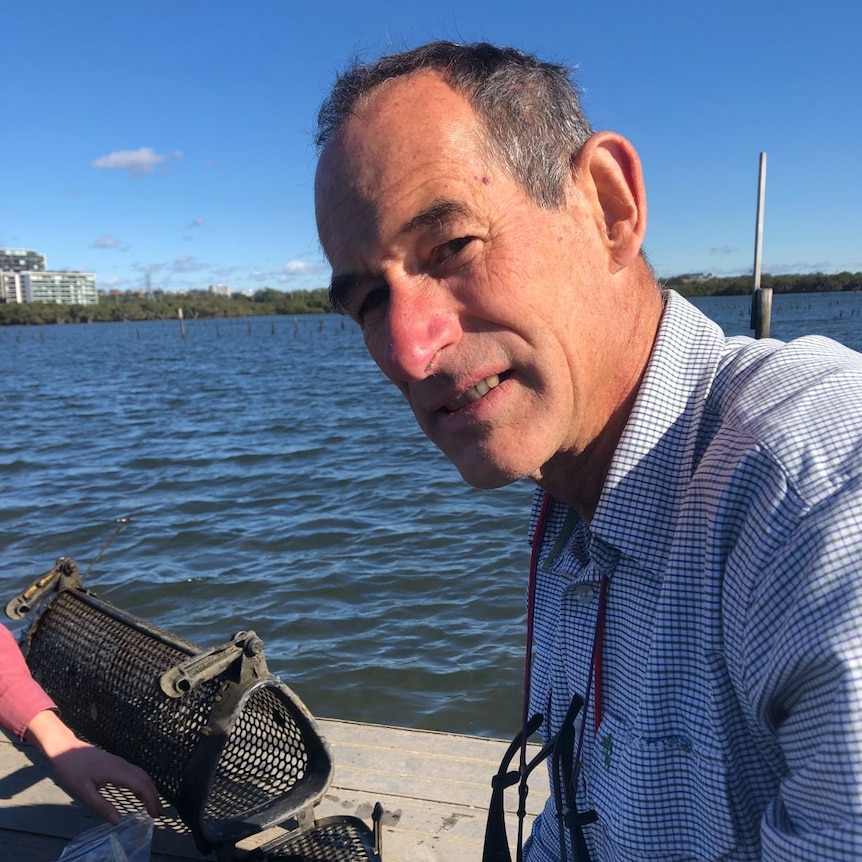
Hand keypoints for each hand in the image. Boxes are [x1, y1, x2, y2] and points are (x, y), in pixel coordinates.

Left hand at [24, 709, 160, 823]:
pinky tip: (139, 792)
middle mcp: (123, 765)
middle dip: (154, 795)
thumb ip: (101, 806)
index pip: (140, 785)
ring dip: (149, 788)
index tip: (154, 814)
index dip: (150, 799)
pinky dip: (142, 783)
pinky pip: (135, 772)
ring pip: (142, 773)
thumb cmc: (72, 771)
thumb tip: (118, 821)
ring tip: (151, 804)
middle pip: (145, 778)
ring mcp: (120, 762)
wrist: (65, 748)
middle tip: (157, 813)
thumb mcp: (84, 792)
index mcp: (117, 771)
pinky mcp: (116, 762)